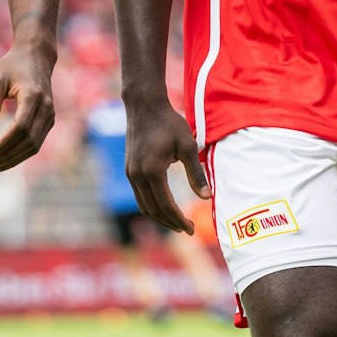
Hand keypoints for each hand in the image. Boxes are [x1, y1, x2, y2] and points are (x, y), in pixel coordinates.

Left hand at [0, 41, 57, 173]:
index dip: (6, 143)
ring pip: (35, 145)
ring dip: (15, 158)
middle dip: (9, 156)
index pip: (21, 127)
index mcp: (33, 95)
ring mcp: (50, 114)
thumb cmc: (14, 64)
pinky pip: (37, 141)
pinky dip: (22, 152)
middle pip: (29, 140)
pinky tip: (6, 157)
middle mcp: (46, 107)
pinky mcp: (49, 119)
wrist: (38, 55)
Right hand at [124, 98, 208, 234]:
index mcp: (152, 171)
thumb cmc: (169, 123)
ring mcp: (131, 173)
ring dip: (159, 217)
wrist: (144, 106)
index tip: (191, 229)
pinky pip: (139, 195)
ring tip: (176, 222)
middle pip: (153, 210)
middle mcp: (137, 175)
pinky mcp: (129, 169)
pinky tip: (164, 206)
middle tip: (186, 230)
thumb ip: (196, 173)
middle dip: (170, 223)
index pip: (166, 205)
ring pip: (143, 205)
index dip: (179, 220)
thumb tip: (206, 198)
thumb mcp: (187, 146)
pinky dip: (152, 205)